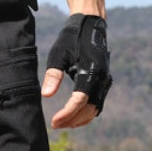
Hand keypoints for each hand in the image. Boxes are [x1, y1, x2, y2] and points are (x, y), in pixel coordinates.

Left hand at [43, 14, 111, 129]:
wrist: (90, 25)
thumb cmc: (71, 39)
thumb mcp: (58, 54)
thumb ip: (53, 75)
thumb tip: (46, 95)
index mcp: (91, 71)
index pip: (80, 100)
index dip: (67, 114)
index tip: (54, 122)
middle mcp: (102, 79)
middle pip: (89, 109)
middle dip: (71, 119)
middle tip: (54, 125)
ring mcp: (105, 81)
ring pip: (95, 109)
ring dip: (79, 119)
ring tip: (61, 124)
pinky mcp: (104, 83)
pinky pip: (98, 104)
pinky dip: (87, 114)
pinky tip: (73, 119)